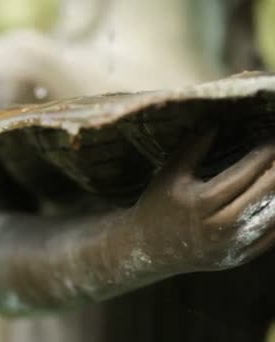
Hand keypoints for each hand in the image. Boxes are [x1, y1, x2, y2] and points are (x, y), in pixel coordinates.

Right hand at [132, 131, 274, 272]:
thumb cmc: (156, 205)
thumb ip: (193, 148)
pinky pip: (271, 237)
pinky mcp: (239, 258)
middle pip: (265, 194)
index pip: (245, 173)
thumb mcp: (169, 174)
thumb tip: (216, 123)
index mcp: (202, 201)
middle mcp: (220, 226)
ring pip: (273, 217)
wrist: (147, 249)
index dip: (264, 154)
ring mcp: (231, 246)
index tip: (272, 138)